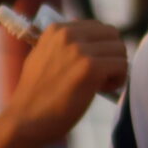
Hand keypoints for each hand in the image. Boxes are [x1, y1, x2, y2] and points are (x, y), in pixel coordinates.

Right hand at [4, 19, 127, 146]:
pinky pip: (122, 66)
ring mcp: (80, 50)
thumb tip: (83, 27)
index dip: (101, 48)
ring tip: (99, 85)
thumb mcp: (42, 56)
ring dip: (116, 69)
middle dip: (112, 55)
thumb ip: (61, 42)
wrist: (26, 120)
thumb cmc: (35, 94)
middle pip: (112, 35)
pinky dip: (119, 80)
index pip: (98, 27)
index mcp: (57, 29)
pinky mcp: (91, 68)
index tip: (91, 66)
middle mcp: (68, 34)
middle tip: (101, 75)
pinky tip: (102, 90)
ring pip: (120, 51)